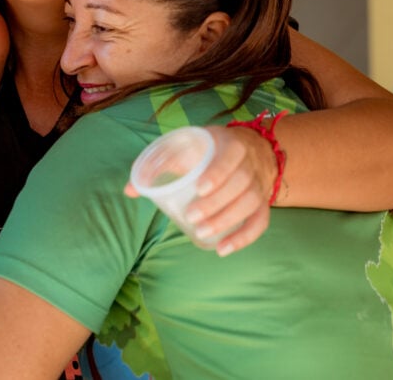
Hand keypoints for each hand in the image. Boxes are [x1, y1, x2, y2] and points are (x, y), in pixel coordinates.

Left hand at [125, 125, 276, 256]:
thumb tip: (129, 190)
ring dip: (228, 221)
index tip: (199, 188)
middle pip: (241, 184)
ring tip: (202, 233)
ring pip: (251, 203)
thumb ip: (158, 166)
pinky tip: (223, 249)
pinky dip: (245, 237)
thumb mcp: (185, 148)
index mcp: (231, 143)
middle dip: (216, 203)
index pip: (231, 155)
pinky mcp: (263, 203)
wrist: (249, 150)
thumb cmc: (208, 150)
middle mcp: (250, 163)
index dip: (218, 172)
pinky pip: (261, 222)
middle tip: (192, 217)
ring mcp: (260, 184)